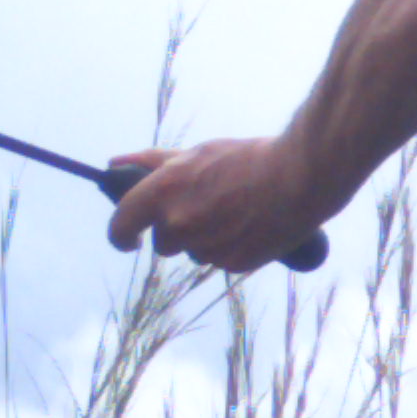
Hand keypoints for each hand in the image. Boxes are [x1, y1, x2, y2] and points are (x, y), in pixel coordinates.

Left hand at [103, 137, 336, 274]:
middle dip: (176, 229)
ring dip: (205, 237)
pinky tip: (250, 225)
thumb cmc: (247, 159)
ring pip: (194, 251)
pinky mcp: (232, 264)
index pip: (121, 224)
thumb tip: (116, 162)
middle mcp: (178, 223)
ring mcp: (205, 247)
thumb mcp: (197, 153)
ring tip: (236, 210)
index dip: (121, 235)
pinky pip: (220, 260)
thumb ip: (152, 162)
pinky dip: (229, 247)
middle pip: (162, 242)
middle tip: (205, 206)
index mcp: (163, 192)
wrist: (300, 178)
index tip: (128, 238)